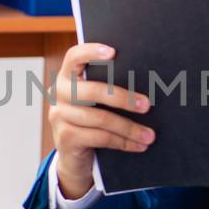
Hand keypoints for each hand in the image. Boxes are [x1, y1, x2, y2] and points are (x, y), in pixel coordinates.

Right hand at [48, 42, 154, 199]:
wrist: (73, 157)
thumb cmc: (91, 121)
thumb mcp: (94, 102)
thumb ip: (107, 87)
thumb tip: (143, 88)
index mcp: (67, 77)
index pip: (74, 56)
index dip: (91, 52)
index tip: (113, 52)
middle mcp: (59, 93)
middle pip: (94, 91)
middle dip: (123, 98)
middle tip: (146, 105)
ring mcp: (59, 116)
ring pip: (101, 119)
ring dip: (130, 128)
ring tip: (149, 135)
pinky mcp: (65, 138)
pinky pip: (100, 138)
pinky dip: (123, 142)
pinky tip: (138, 145)